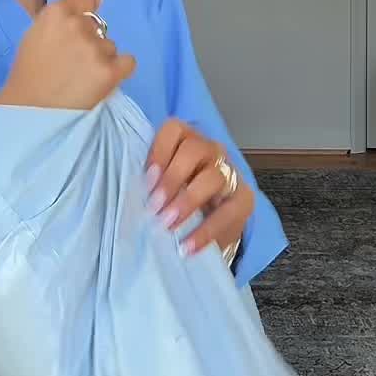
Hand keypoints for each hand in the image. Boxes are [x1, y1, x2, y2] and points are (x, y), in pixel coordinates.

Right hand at [0, 0, 136, 112]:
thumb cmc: (27, 76)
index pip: (86, 0)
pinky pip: (128, 62)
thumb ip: (60, 21)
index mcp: (56, 13)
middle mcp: (78, 25)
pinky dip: (119, 71)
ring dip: (102, 59)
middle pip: (98, 27)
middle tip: (75, 65)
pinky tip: (102, 82)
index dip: (87, 12)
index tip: (84, 28)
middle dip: (90, 42)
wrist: (30, 112)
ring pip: (111, 47)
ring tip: (83, 79)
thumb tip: (94, 2)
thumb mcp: (35, 36)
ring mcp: (95, 48)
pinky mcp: (110, 71)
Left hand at [146, 119, 254, 259]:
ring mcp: (230, 173)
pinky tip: (187, 246)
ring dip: (187, 201)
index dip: (158, 151)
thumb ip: (153, 181)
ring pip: (213, 176)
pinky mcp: (244, 199)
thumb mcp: (166, 185)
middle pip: (195, 150)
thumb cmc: (180, 199)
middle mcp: (211, 150)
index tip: (146, 180)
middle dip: (172, 178)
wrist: (215, 225)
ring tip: (168, 224)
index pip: (174, 129)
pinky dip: (205, 231)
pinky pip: (227, 212)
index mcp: (188, 140)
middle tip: (154, 206)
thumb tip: (131, 193)